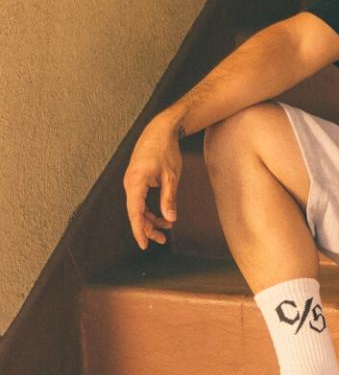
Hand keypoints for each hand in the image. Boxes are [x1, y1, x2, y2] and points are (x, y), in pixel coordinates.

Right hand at [122, 115, 182, 249]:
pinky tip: (163, 215)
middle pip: (135, 213)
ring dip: (150, 219)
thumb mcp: (172, 176)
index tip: (144, 244)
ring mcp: (131, 181)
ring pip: (138, 207)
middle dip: (148, 228)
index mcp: (136, 182)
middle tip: (162, 240)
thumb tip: (170, 219)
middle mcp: (130, 183)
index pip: (135, 212)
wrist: (160, 130)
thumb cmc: (166, 150)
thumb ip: (169, 199)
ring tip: (166, 229)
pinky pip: (140, 199)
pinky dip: (150, 209)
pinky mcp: (136, 180)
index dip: (139, 230)